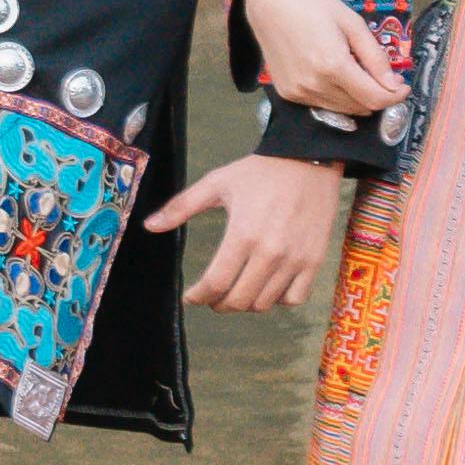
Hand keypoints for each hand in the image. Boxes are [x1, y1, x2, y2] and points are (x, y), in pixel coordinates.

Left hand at [162, 153, 346, 314]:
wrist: (308, 160)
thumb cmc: (260, 172)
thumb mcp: (217, 183)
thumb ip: (181, 206)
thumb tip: (149, 226)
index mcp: (242, 234)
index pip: (216, 283)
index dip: (198, 296)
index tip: (191, 296)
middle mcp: (270, 253)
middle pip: (238, 300)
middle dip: (219, 304)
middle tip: (211, 297)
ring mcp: (295, 260)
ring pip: (264, 303)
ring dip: (245, 303)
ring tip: (236, 290)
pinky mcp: (314, 261)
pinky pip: (294, 299)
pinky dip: (278, 300)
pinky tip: (267, 286)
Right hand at [239, 0, 408, 122]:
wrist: (269, 3)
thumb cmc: (312, 5)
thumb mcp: (352, 23)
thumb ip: (375, 57)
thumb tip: (394, 85)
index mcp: (333, 65)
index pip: (375, 98)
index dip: (395, 96)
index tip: (403, 86)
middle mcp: (314, 85)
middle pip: (361, 107)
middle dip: (378, 95)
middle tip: (381, 76)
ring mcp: (299, 93)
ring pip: (343, 111)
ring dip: (358, 98)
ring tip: (357, 73)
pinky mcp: (288, 95)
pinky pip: (323, 106)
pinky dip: (337, 97)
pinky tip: (334, 76)